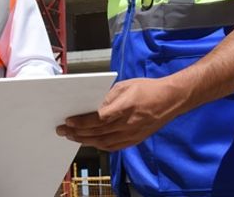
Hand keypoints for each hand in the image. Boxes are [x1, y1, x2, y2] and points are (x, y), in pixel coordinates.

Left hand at [55, 77, 184, 150]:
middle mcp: (129, 123)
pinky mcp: (136, 140)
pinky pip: (114, 147)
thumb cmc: (147, 89)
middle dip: (77, 132)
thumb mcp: (125, 86)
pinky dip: (99, 145)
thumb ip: (107, 97)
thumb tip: (91, 106)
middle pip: (98, 132)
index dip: (82, 122)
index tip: (69, 121)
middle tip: (62, 130)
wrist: (171, 99)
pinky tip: (90, 141)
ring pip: (104, 142)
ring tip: (72, 137)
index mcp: (125, 107)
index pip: (99, 118)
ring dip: (85, 140)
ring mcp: (133, 134)